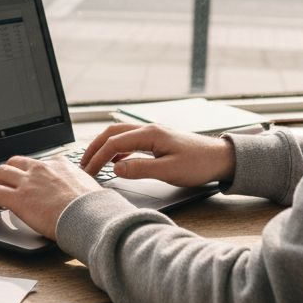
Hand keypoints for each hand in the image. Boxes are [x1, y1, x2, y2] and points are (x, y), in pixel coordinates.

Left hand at [0, 156, 99, 240]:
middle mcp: (41, 169)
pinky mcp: (18, 198)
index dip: (29, 171)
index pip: (39, 162)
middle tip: (3, 180)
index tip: (27, 178)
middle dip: (7, 170)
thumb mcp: (89, 187)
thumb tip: (84, 192)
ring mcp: (28, 182)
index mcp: (59, 164)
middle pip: (15, 162)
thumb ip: (80, 185)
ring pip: (0, 173)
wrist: (89, 216)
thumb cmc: (94, 207)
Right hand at [80, 123, 233, 186]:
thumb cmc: (199, 164)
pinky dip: (116, 150)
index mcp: (150, 134)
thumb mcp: (169, 171)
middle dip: (94, 148)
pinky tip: (115, 162)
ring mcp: (152, 134)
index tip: (88, 172)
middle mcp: (148, 130)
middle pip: (111, 133)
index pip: (114, 143)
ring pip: (119, 135)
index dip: (97, 158)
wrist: (221, 158)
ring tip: (93, 163)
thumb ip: (140, 169)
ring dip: (104, 147)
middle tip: (82, 165)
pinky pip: (129, 141)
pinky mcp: (156, 141)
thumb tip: (115, 169)